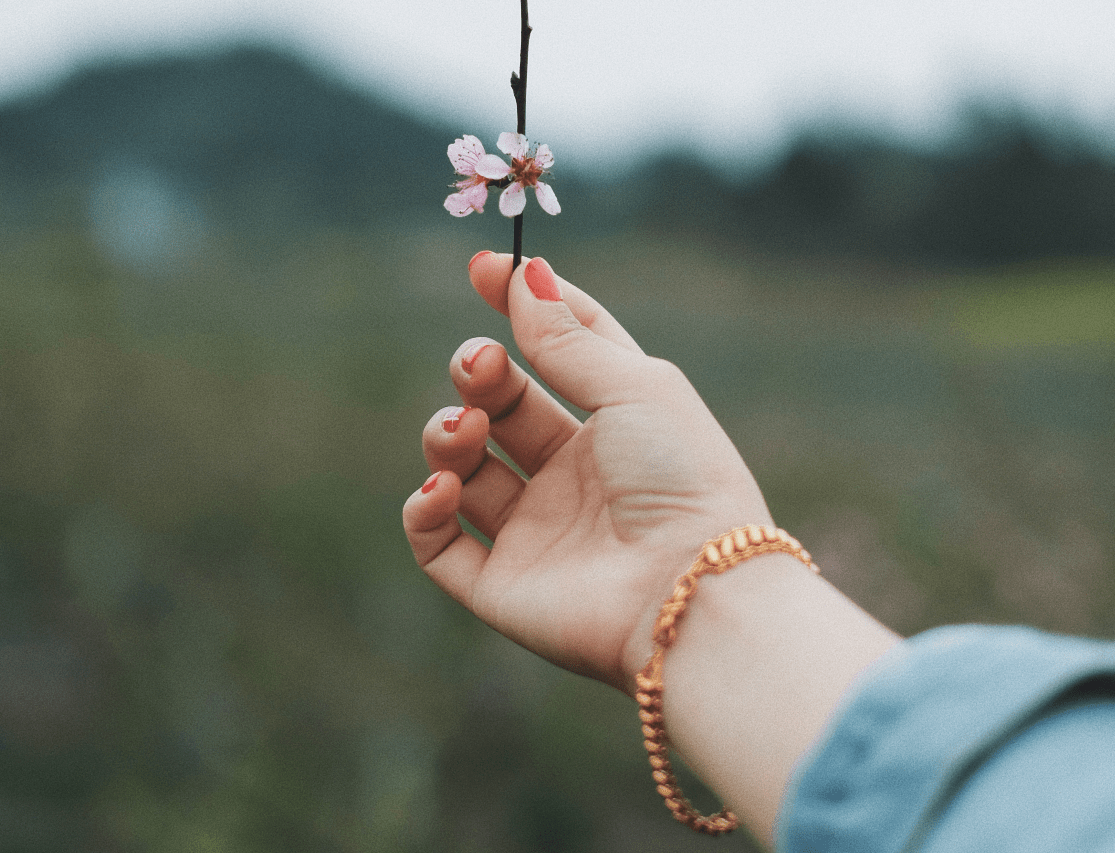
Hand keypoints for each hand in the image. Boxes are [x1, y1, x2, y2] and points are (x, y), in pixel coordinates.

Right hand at [403, 253, 774, 693]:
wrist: (690, 589)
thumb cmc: (681, 478)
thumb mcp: (633, 387)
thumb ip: (568, 336)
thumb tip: (524, 272)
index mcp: (616, 427)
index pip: (562, 354)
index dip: (525, 308)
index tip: (484, 268)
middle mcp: (572, 479)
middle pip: (502, 408)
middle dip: (479, 375)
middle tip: (480, 365)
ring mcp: (535, 533)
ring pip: (462, 468)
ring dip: (446, 435)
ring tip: (465, 431)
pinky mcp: (500, 586)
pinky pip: (437, 542)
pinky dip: (424, 508)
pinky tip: (444, 486)